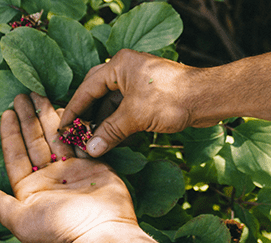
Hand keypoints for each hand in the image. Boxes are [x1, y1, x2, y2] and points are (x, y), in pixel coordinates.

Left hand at [0, 93, 136, 242]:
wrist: (102, 234)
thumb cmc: (60, 230)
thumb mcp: (21, 220)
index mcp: (30, 189)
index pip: (15, 156)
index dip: (10, 134)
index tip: (7, 113)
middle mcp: (49, 178)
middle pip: (35, 142)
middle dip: (28, 119)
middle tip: (23, 95)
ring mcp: (72, 171)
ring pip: (57, 138)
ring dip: (48, 117)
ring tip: (41, 95)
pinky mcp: (93, 166)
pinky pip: (80, 141)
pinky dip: (74, 126)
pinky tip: (67, 108)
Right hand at [59, 49, 202, 156]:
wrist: (206, 99)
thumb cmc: (171, 99)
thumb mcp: (135, 116)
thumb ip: (110, 131)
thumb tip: (90, 149)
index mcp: (119, 65)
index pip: (87, 88)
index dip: (74, 110)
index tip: (64, 128)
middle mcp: (126, 71)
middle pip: (98, 95)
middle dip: (88, 117)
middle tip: (76, 136)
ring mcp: (139, 83)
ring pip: (113, 104)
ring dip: (104, 124)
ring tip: (93, 143)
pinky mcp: (149, 96)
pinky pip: (127, 110)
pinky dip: (119, 125)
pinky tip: (112, 140)